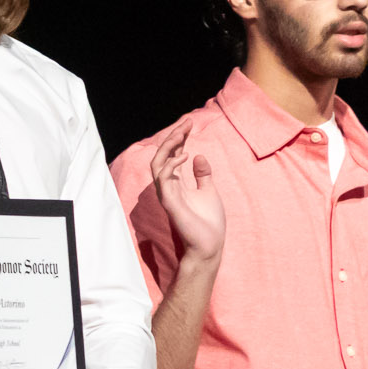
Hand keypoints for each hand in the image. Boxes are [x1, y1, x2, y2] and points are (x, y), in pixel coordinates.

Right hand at [149, 118, 223, 264]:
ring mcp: (167, 194)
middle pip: (162, 156)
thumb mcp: (209, 191)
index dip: (179, 138)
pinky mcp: (169, 202)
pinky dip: (172, 164)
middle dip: (172, 137)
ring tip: (182, 133)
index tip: (189, 124)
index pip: (172, 155)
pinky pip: (163, 178)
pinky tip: (186, 155)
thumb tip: (199, 155)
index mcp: (177, 184)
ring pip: (157, 163)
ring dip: (169, 146)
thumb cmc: (209, 223)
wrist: (209, 245)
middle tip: (186, 122)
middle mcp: (168, 187)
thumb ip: (202, 175)